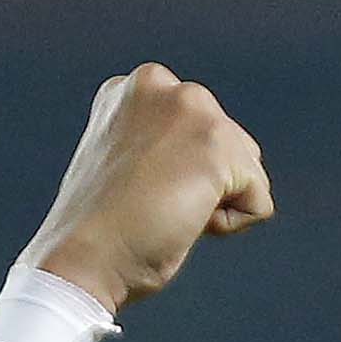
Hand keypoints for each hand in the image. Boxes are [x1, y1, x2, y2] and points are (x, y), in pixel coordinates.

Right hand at [23, 63, 273, 314]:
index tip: (133, 192)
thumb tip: (201, 163)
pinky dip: (230, 227)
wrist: (81, 258)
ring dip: (216, 205)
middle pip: (233, 146)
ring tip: (163, 211)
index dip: (179, 178)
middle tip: (149, 204)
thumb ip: (162, 146)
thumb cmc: (100, 231)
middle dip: (204, 186)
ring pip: (249, 172)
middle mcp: (160, 83)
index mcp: (133, 88)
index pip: (199, 133)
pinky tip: (182, 222)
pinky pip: (259, 203)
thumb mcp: (126, 166)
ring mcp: (190, 108)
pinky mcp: (216, 144)